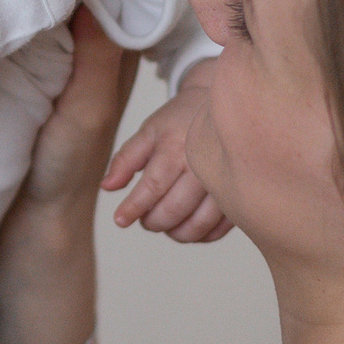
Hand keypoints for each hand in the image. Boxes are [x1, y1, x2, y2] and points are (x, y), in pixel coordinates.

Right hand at [13, 6, 139, 213]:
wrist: (30, 217)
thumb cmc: (68, 169)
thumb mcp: (90, 109)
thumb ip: (96, 58)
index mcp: (110, 58)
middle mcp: (83, 57)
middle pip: (68, 3)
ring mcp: (51, 69)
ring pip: (39, 20)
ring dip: (19, 7)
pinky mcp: (21, 82)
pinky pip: (14, 43)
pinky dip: (2, 32)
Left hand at [101, 58, 230, 241]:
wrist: (220, 107)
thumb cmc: (180, 121)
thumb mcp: (148, 132)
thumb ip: (125, 159)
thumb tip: (107, 187)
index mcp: (176, 148)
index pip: (152, 187)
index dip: (133, 208)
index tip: (120, 220)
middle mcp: (202, 166)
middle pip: (173, 210)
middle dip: (153, 222)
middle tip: (146, 220)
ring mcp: (223, 182)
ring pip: (197, 225)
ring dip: (176, 233)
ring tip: (165, 225)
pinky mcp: (236, 194)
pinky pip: (218, 229)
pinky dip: (200, 236)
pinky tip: (188, 227)